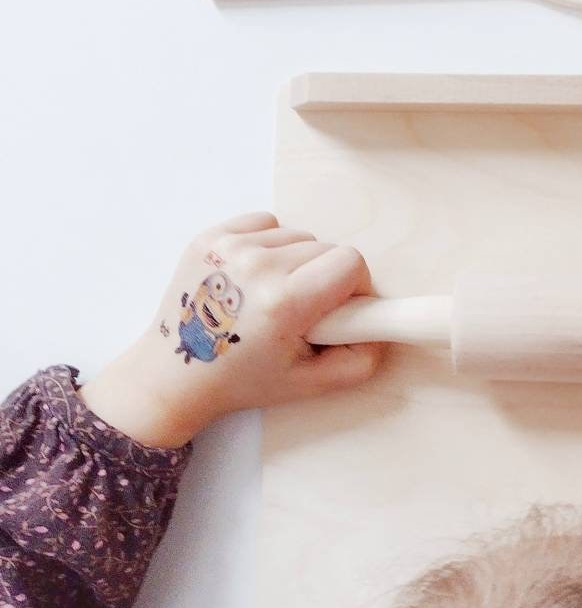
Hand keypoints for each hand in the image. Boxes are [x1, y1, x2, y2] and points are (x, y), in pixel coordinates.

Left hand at [82, 212, 382, 447]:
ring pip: (297, 234)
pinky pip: (266, 223)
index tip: (339, 308)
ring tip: (275, 293)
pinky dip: (270, 245)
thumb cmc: (243, 381)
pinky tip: (255, 276)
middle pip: (325, 247)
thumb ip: (361, 360)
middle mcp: (256, 266)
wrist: (172, 376)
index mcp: (283, 302)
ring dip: (298, 260)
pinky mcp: (210, 237)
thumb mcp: (311, 384)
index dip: (355, 286)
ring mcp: (228, 248)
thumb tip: (384, 327)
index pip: (350, 262)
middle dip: (326, 276)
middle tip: (304, 309)